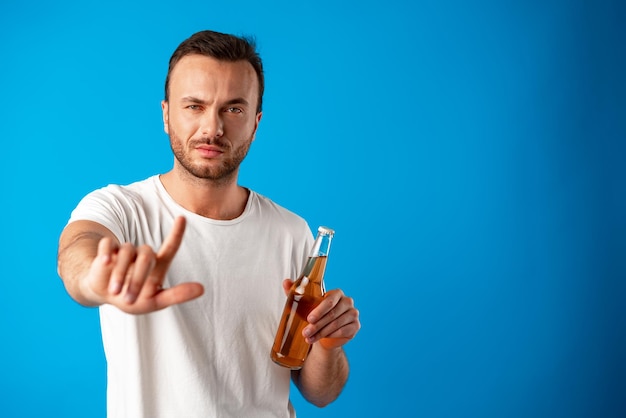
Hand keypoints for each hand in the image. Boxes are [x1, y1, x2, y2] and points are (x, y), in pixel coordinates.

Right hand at [84, 216, 203, 313]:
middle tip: (128, 299)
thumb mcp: (156, 302)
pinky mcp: (108, 250)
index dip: (177, 233)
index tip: (182, 218)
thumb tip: (202, 289)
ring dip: (120, 273)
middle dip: (138, 278)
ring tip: (115, 292)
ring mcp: (126, 251)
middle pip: (147, 255)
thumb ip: (177, 295)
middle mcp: (144, 255)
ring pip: (126, 251)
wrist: (105, 296)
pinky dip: (106, 253)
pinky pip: (108, 244)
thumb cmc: (134, 299)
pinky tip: (104, 263)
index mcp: (158, 265)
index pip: (170, 247)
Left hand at [282, 279, 359, 349]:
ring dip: (321, 332)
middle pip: (332, 314)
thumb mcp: (304, 304)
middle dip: (317, 325)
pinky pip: (343, 331)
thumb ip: (295, 291)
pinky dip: (331, 336)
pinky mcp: (355, 326)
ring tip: (309, 338)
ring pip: (336, 324)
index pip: (330, 300)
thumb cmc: (315, 315)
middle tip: (305, 332)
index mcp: (337, 293)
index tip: (309, 319)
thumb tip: (286, 281)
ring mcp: (353, 314)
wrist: (325, 333)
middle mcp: (347, 302)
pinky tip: (321, 339)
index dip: (319, 310)